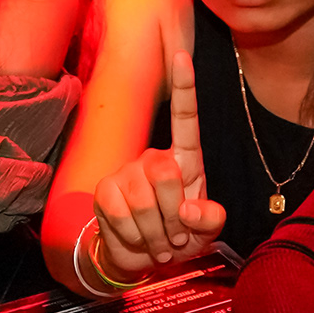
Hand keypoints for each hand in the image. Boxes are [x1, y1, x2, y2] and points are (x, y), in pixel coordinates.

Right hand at [88, 3, 222, 283]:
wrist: (144, 258)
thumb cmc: (182, 234)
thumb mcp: (207, 230)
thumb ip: (209, 219)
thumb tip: (185, 208)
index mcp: (185, 159)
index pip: (186, 118)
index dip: (184, 86)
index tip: (180, 54)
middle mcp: (153, 158)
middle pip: (168, 175)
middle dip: (176, 218)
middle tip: (177, 237)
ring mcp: (126, 173)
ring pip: (145, 202)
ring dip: (157, 235)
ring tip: (161, 243)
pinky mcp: (104, 192)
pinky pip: (122, 216)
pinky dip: (134, 239)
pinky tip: (138, 240)